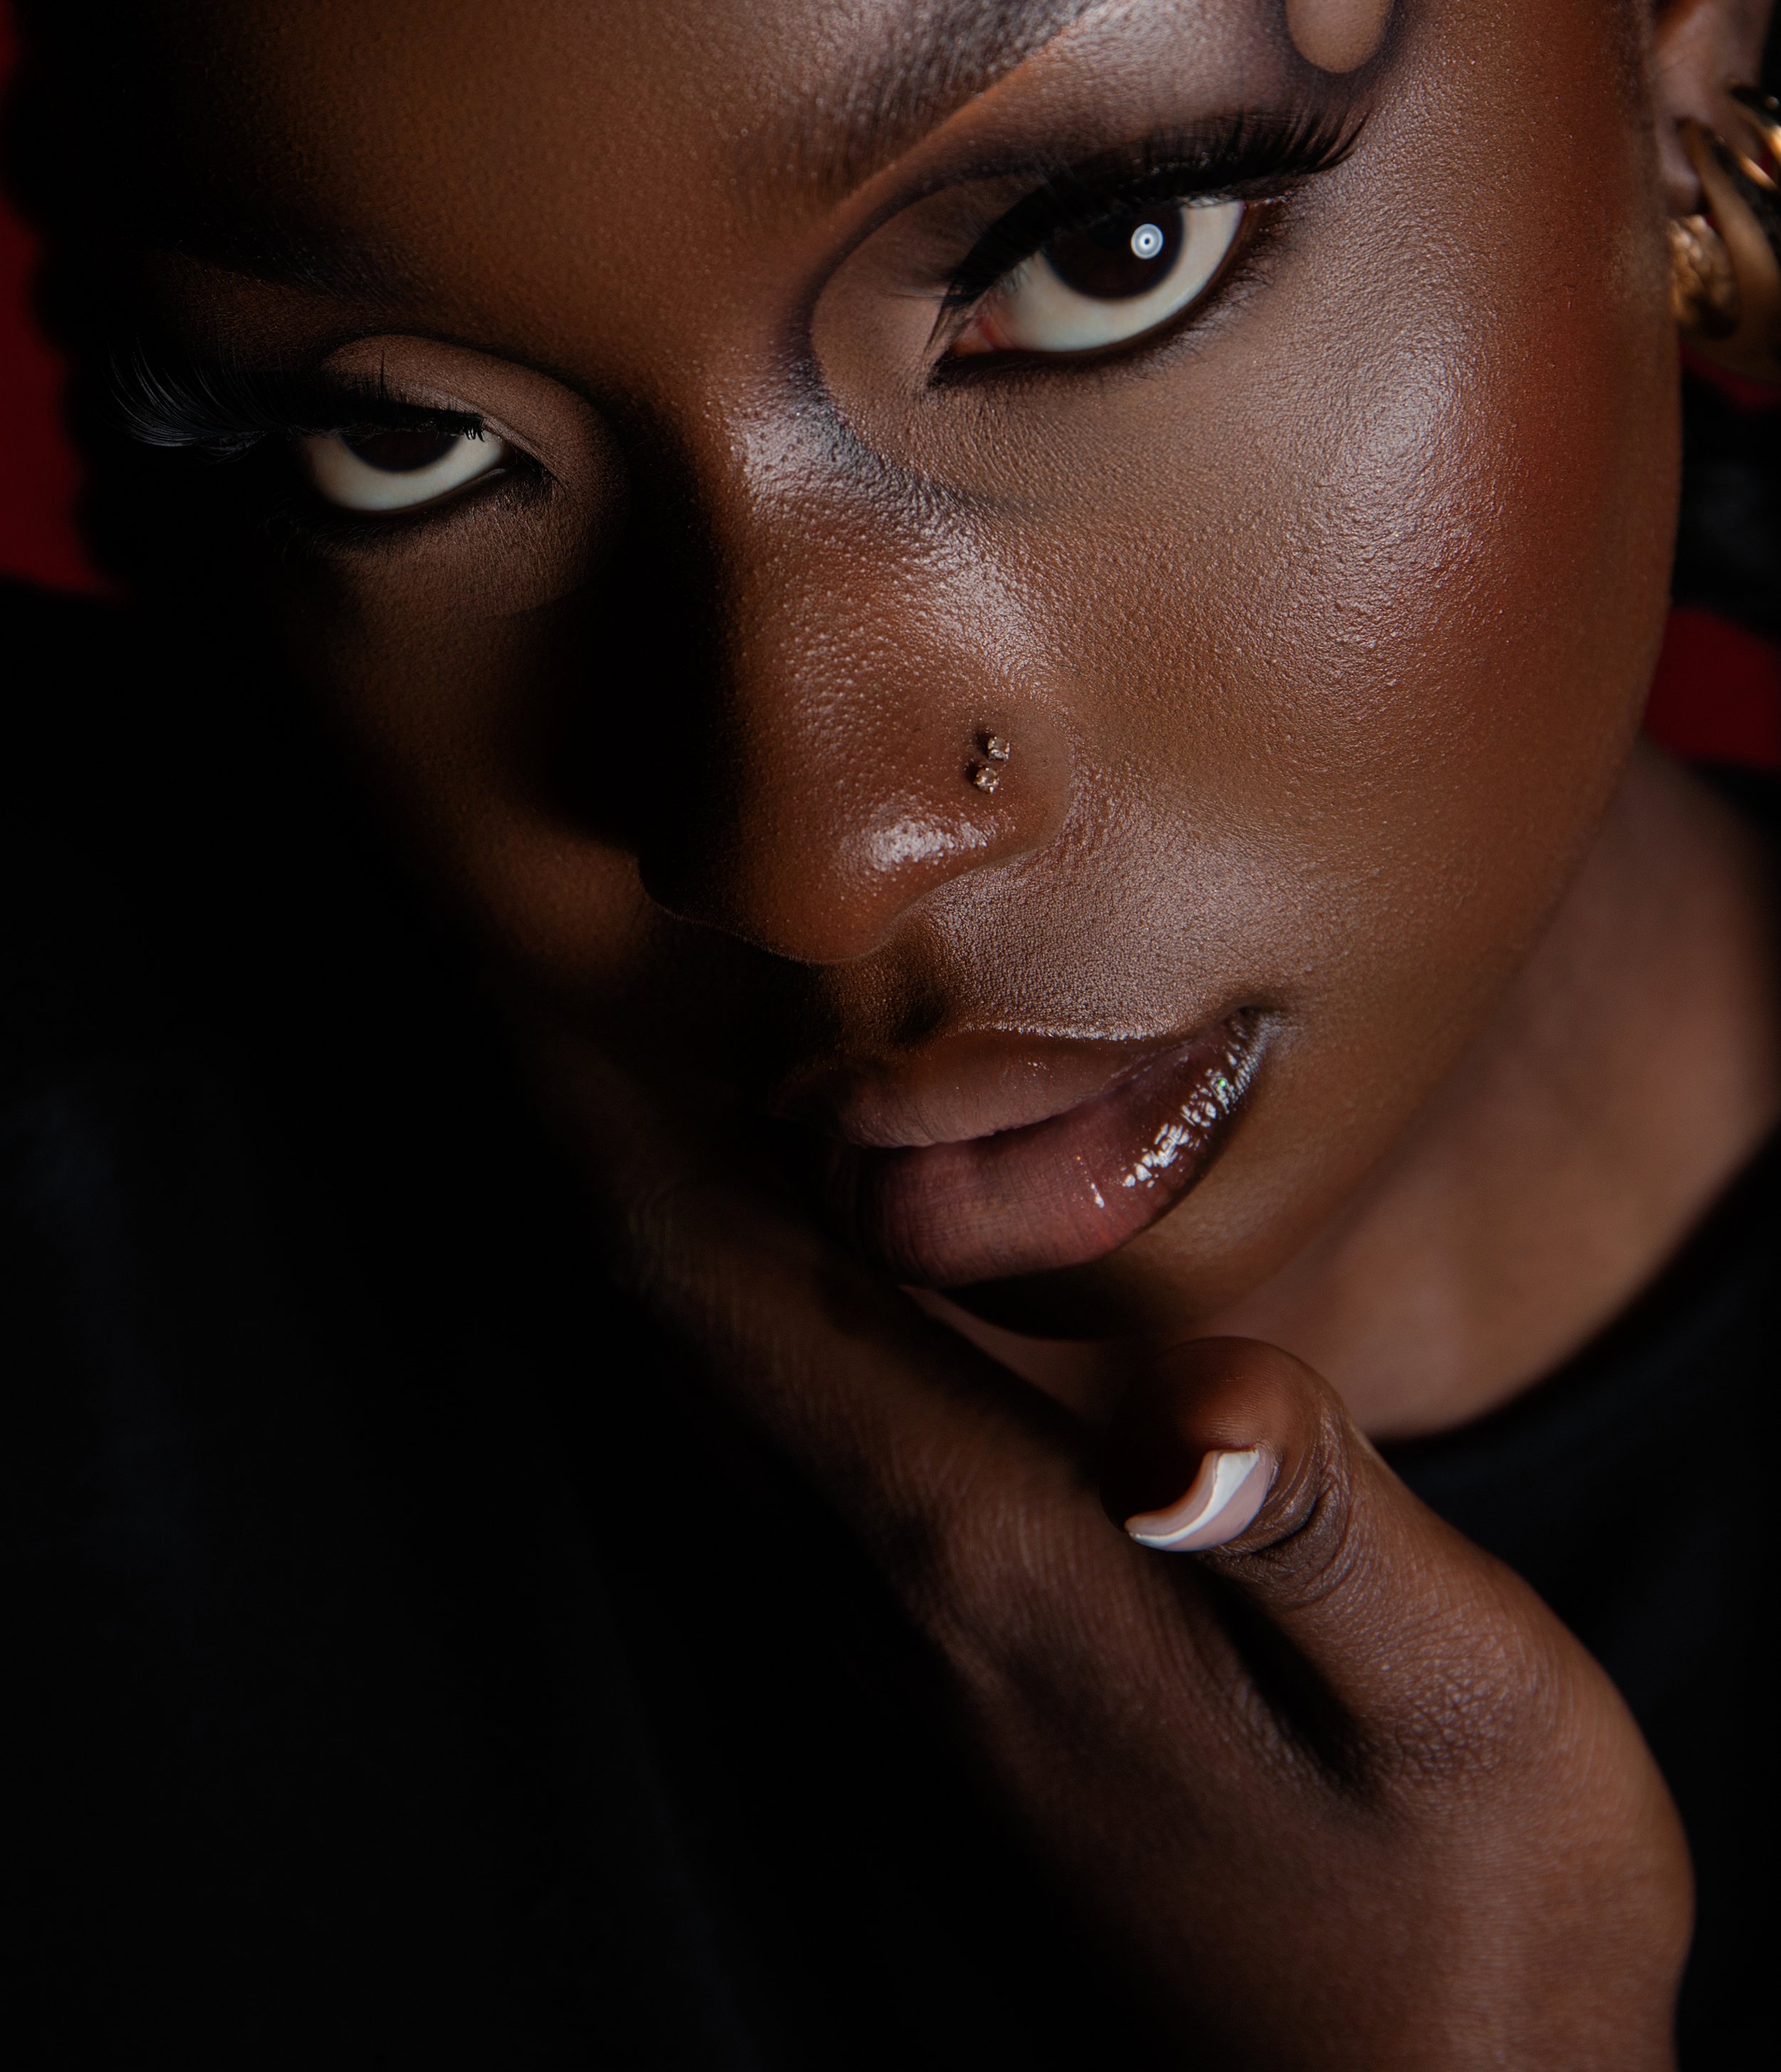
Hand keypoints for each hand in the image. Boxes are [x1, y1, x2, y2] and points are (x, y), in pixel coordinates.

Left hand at [556, 1053, 1692, 2069]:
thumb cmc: (1468, 1923)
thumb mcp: (1453, 1709)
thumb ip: (1312, 1532)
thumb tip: (1190, 1406)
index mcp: (1000, 1560)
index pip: (741, 1309)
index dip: (622, 1141)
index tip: (528, 989)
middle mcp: (904, 1612)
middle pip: (689, 1346)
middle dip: (616, 1160)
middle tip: (574, 990)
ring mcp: (907, 1679)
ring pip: (715, 1417)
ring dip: (674, 1254)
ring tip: (657, 1100)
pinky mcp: (948, 1721)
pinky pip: (782, 1491)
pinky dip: (750, 1355)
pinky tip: (808, 1303)